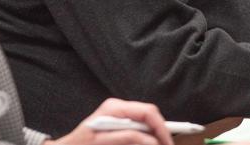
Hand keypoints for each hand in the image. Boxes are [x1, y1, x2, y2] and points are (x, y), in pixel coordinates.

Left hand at [54, 98, 172, 144]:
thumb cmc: (81, 144)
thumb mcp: (104, 141)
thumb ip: (128, 137)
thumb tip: (151, 140)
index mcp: (116, 108)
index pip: (148, 112)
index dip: (161, 128)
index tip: (168, 144)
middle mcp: (119, 108)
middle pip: (149, 116)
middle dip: (160, 133)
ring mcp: (119, 115)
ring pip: (146, 124)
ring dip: (152, 137)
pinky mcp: (119, 125)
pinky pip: (137, 130)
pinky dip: (143, 139)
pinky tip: (144, 143)